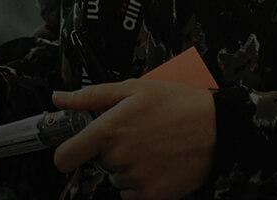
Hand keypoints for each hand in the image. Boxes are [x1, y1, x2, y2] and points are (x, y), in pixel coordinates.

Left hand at [52, 79, 215, 199]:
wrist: (218, 128)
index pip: (65, 156)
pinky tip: (160, 164)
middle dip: (113, 151)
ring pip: (117, 177)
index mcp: (109, 129)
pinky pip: (132, 193)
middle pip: (99, 163)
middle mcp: (118, 157)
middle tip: (139, 135)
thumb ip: (91, 97)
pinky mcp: (151, 196)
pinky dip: (142, 183)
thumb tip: (57, 99)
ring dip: (129, 167)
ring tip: (154, 147)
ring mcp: (135, 179)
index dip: (67, 154)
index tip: (75, 151)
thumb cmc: (177, 102)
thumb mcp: (133, 89)